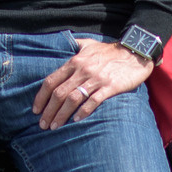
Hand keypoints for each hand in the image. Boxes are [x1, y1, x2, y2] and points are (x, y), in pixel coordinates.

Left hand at [33, 39, 152, 129]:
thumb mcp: (89, 44)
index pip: (51, 80)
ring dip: (61, 114)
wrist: (135, 52)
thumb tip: (62, 45)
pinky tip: (76, 120)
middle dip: (49, 110)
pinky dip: (83, 111)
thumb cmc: (110, 50)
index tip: (36, 110)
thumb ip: (74, 45)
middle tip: (43, 124)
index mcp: (75, 62)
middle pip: (59, 93)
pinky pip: (93, 101)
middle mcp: (82, 70)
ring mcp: (96, 79)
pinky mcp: (110, 86)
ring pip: (73, 99)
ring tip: (55, 126)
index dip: (41, 96)